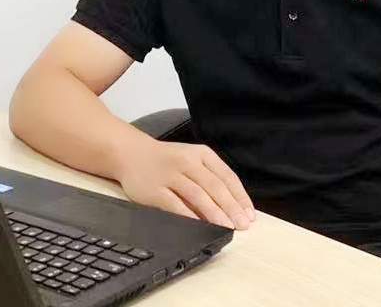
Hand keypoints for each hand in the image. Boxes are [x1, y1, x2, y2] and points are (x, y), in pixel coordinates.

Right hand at [115, 138, 255, 229]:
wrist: (132, 154)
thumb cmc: (167, 160)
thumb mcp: (192, 160)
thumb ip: (210, 178)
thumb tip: (232, 208)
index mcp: (202, 154)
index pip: (227, 176)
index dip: (240, 197)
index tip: (249, 215)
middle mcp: (187, 161)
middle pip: (214, 186)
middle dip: (231, 208)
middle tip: (241, 225)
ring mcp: (170, 174)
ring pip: (197, 194)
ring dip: (214, 212)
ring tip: (226, 226)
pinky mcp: (155, 189)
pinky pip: (174, 204)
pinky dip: (188, 215)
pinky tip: (199, 225)